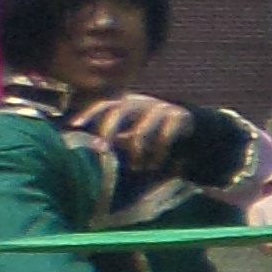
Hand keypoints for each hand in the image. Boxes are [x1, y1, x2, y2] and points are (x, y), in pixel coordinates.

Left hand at [73, 92, 193, 170]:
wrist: (197, 132)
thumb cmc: (157, 137)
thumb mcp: (133, 134)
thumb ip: (116, 139)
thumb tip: (90, 149)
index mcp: (128, 104)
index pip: (105, 105)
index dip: (89, 114)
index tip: (74, 126)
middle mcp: (143, 103)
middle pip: (119, 111)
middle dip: (108, 131)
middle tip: (104, 151)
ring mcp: (162, 108)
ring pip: (140, 130)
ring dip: (135, 151)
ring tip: (136, 168)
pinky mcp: (180, 116)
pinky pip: (164, 135)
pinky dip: (157, 152)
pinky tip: (155, 164)